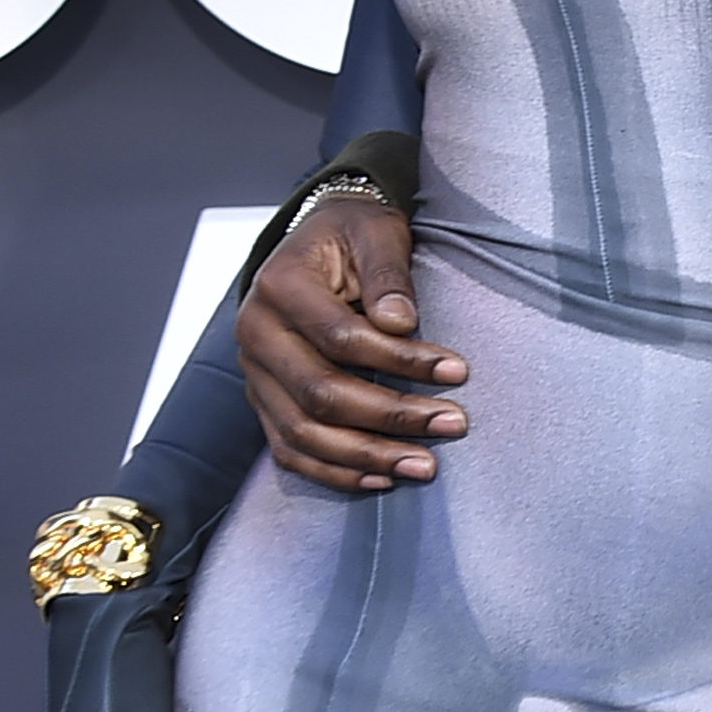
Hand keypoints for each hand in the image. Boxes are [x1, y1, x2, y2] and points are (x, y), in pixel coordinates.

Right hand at [237, 196, 469, 492]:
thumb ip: (387, 273)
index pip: (341, 338)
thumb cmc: (351, 235)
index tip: (456, 370)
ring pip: (303, 432)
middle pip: (320, 393)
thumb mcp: (376, 233)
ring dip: (368, 455)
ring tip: (425, 465)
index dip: (400, 360)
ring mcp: (254, 373)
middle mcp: (256, 333)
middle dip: (392, 416)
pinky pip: (290, 449)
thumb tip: (401, 323)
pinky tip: (381, 478)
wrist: (315, 242)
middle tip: (453, 424)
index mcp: (280, 287)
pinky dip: (335, 471)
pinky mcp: (263, 399)